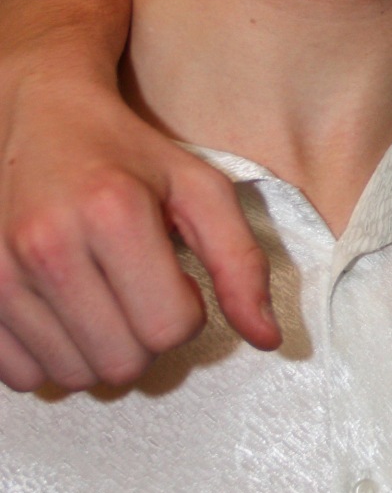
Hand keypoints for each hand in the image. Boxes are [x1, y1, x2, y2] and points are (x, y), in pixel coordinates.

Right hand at [0, 0, 276, 388]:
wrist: (32, 114)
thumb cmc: (122, 152)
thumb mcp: (197, 187)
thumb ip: (240, 261)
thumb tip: (266, 338)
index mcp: (112, 213)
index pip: (171, 328)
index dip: (185, 310)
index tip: (171, 275)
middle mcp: (47, 246)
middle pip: (123, 362)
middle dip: (143, 335)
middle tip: (135, 289)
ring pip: (74, 376)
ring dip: (97, 348)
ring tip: (98, 295)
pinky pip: (24, 377)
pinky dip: (50, 356)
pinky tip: (60, 311)